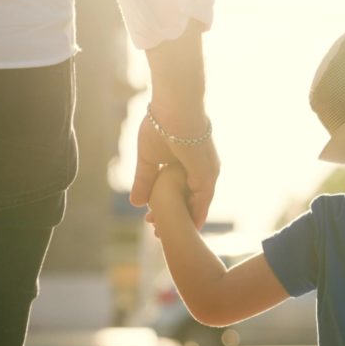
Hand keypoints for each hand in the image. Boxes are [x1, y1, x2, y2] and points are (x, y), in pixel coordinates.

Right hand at [129, 21, 219, 227]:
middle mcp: (204, 171)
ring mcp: (208, 174)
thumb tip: (136, 203)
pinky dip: (191, 217)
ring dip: (182, 223)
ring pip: (196, 206)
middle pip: (189, 202)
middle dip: (174, 219)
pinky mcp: (208, 176)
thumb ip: (144, 181)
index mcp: (191, 165)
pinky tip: (182, 230)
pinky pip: (201, 203)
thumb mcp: (148, 159)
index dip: (167, 207)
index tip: (151, 221)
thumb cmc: (161, 124)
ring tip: (164, 237)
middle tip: (157, 235)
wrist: (175, 108)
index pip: (181, 192)